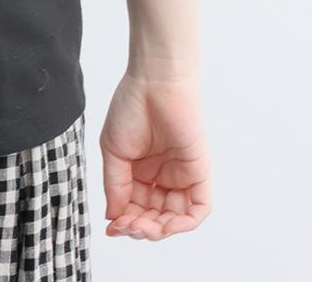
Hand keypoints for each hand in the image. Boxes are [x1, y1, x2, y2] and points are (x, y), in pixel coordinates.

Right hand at [99, 71, 211, 240]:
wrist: (154, 82)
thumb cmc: (131, 107)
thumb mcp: (113, 151)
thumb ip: (115, 186)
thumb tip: (113, 218)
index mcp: (140, 171)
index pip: (134, 207)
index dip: (124, 222)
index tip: (112, 229)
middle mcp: (161, 176)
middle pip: (154, 216)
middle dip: (140, 227)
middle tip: (127, 226)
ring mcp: (180, 176)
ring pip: (175, 218)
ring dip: (159, 229)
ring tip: (141, 225)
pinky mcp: (198, 173)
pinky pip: (198, 209)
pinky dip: (184, 223)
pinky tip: (165, 225)